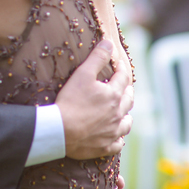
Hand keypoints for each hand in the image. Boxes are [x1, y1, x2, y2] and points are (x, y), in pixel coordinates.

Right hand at [56, 40, 134, 159]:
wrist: (60, 131)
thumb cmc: (70, 101)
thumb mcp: (82, 74)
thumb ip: (97, 57)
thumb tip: (109, 43)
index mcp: (113, 94)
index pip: (123, 78)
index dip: (122, 69)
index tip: (119, 65)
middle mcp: (117, 113)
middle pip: (128, 100)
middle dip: (127, 91)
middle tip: (123, 87)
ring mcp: (113, 131)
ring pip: (127, 123)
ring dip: (126, 115)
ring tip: (123, 113)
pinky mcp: (105, 146)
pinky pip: (118, 143)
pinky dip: (119, 138)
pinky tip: (116, 136)